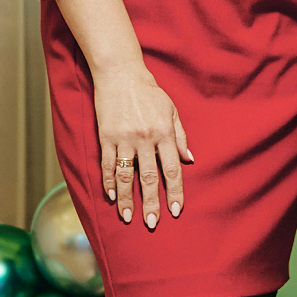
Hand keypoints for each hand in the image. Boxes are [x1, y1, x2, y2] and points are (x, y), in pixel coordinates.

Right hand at [94, 62, 192, 229]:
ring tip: (127, 217)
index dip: (174, 192)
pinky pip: (108, 164)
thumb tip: (190, 161)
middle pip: (149, 178)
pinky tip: (111, 196)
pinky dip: (109, 182)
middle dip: (151, 203)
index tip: (175, 210)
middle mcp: (145, 138)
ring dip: (127, 199)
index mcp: (164, 133)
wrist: (121, 73)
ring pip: (126, 176)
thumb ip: (180, 137)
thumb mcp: (171, 111)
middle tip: (152, 223)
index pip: (171, 169)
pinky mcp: (106, 136)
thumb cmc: (149, 92)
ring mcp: (124, 138)